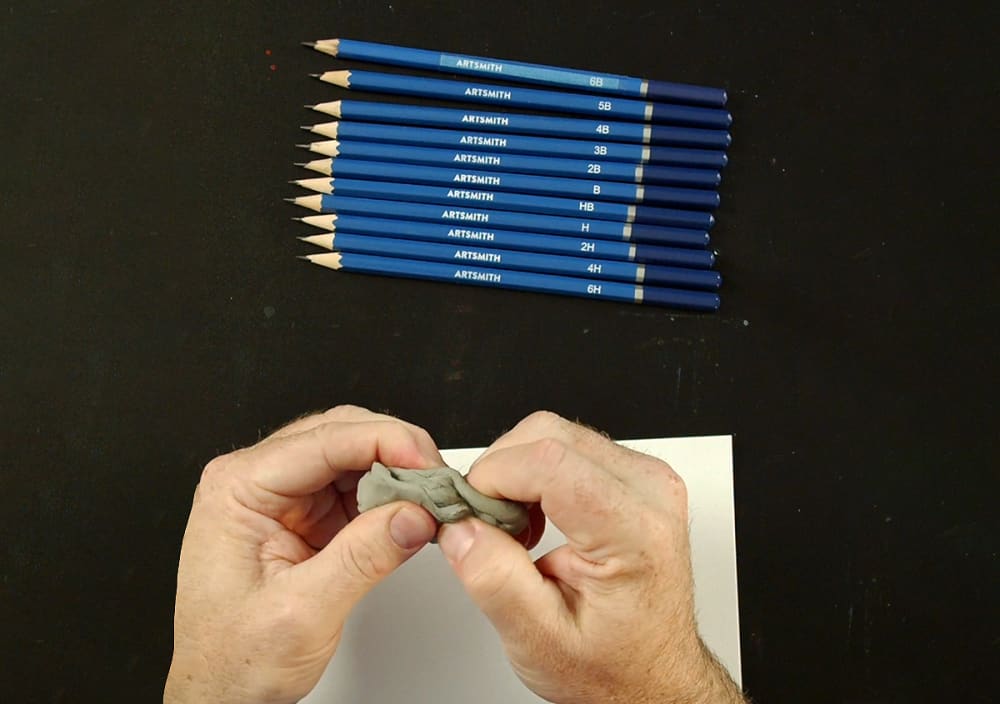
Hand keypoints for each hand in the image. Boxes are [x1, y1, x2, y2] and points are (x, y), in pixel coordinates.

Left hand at [164, 406, 441, 703]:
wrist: (224, 696)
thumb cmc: (234, 660)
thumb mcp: (301, 612)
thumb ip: (362, 559)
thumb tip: (413, 516)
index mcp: (238, 489)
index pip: (323, 439)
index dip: (385, 442)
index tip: (427, 463)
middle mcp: (257, 483)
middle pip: (341, 435)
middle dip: (396, 452)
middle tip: (436, 482)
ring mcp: (283, 498)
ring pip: (354, 457)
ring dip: (397, 475)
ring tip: (429, 501)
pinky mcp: (305, 516)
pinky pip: (356, 488)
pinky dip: (389, 497)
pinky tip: (409, 515)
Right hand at [437, 411, 744, 703]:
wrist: (652, 675)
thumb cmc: (614, 665)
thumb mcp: (541, 641)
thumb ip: (494, 581)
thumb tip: (460, 527)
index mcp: (635, 531)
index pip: (548, 461)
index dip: (492, 478)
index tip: (470, 514)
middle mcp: (649, 492)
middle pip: (547, 435)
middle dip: (499, 473)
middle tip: (489, 527)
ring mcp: (646, 478)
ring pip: (553, 433)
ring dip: (516, 472)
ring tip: (517, 530)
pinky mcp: (634, 475)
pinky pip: (567, 445)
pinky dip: (535, 473)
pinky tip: (536, 517)